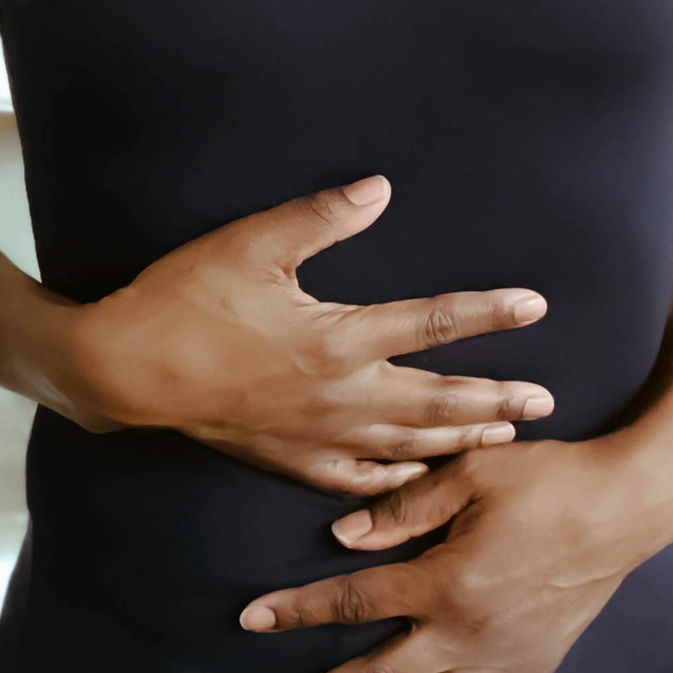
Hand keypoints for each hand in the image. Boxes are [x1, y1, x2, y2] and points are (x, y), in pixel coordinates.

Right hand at [63, 175, 554, 494]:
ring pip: (408, 446)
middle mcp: (340, 395)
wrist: (125, 371)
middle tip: (547, 401)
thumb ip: (322, 216)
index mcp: (339, 338)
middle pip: (438, 401)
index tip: (537, 307)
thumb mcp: (252, 243)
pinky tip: (418, 479)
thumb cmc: (184, 300)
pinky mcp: (290, 459)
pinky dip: (397, 483)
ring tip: (505, 437)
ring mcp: (317, 435)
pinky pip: (358, 481)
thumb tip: (380, 189)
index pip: (434, 322)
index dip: (489, 313)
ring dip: (461, 440)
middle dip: (497, 399)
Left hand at [238, 435, 672, 672]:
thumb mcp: (469, 473)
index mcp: (440, 581)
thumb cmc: (546, 478)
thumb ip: (401, 509)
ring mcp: (499, 660)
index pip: (349, 601)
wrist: (625, 506)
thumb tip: (342, 539)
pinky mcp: (534, 671)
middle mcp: (462, 633)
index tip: (250, 620)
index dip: (295, 611)